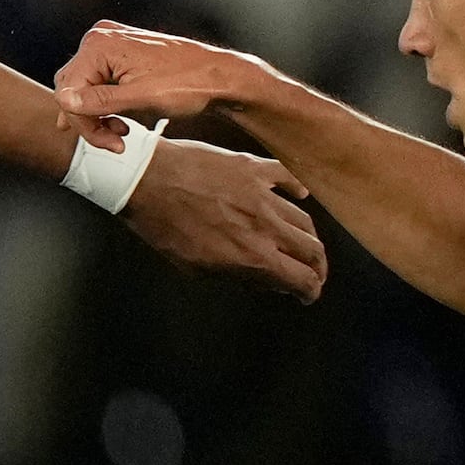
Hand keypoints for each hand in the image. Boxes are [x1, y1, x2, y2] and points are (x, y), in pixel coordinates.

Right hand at [57, 19, 265, 134]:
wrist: (220, 78)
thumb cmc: (189, 84)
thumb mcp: (140, 99)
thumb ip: (99, 101)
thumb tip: (64, 100)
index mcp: (101, 44)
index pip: (69, 91)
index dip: (84, 122)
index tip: (108, 141)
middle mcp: (103, 38)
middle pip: (73, 90)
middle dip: (90, 121)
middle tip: (113, 141)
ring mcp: (112, 45)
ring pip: (84, 90)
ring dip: (98, 117)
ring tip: (120, 133)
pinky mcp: (122, 55)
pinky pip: (99, 85)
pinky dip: (106, 107)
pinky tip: (121, 121)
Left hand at [117, 135, 326, 302]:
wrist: (147, 180)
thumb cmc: (163, 227)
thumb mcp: (194, 267)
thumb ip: (234, 275)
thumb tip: (260, 280)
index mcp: (252, 257)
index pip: (300, 279)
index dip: (309, 291)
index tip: (306, 295)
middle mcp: (265, 227)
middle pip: (312, 250)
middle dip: (317, 267)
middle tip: (313, 273)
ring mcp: (263, 195)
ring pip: (303, 219)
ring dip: (307, 236)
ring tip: (304, 242)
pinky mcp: (254, 169)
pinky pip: (287, 177)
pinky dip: (297, 188)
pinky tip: (300, 195)